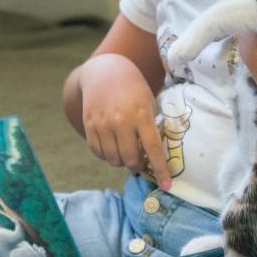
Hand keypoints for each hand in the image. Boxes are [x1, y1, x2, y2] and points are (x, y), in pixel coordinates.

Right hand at [78, 54, 171, 189]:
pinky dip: (106, 156)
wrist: (104, 71)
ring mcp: (102, 124)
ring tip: (126, 154)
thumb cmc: (133, 88)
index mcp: (141, 114)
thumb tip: (153, 156)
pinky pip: (97, 152)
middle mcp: (120, 121)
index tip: (166, 185)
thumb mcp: (148, 101)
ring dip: (121, 162)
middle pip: (130, 159)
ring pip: (113, 159)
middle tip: (140, 163)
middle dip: (137, 166)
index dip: (160, 170)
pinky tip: (112, 149)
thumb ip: (150, 126)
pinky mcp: (89, 125)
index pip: (153, 149)